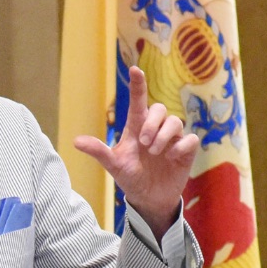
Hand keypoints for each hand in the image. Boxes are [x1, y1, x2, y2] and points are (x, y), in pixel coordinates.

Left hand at [74, 65, 199, 236]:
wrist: (149, 198)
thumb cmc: (131, 177)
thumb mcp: (114, 165)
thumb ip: (99, 151)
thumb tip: (75, 141)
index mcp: (137, 128)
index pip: (139, 101)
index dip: (138, 85)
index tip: (135, 69)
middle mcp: (156, 129)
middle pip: (159, 109)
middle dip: (152, 123)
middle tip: (144, 143)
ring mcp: (172, 139)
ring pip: (176, 121)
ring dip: (163, 135)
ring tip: (154, 152)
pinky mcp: (186, 150)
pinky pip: (190, 139)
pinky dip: (180, 147)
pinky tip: (171, 158)